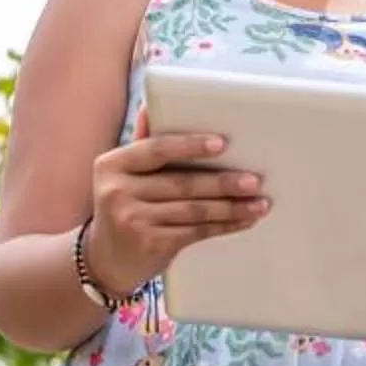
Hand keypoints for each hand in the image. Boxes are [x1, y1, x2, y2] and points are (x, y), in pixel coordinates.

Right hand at [85, 104, 268, 294]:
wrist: (106, 259)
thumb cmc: (124, 208)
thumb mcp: (125, 175)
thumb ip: (143, 145)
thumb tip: (152, 106)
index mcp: (112, 164)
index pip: (155, 149)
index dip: (190, 146)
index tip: (221, 143)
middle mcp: (117, 191)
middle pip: (181, 183)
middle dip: (222, 182)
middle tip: (254, 180)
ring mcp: (133, 220)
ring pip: (193, 210)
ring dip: (231, 207)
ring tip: (259, 203)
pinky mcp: (150, 245)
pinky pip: (195, 232)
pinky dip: (223, 226)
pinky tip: (243, 221)